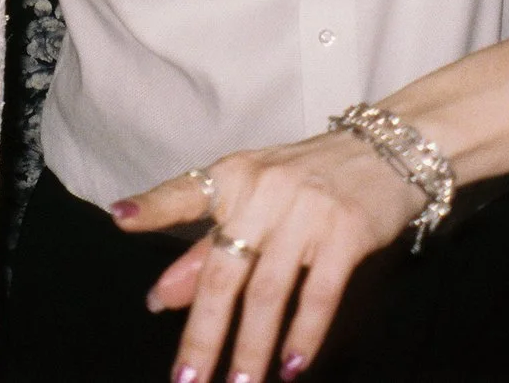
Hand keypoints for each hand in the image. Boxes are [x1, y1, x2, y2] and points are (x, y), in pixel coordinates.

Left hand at [115, 132, 421, 382]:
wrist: (388, 149)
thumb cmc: (309, 179)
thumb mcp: (255, 199)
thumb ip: (206, 249)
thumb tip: (160, 298)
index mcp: (234, 176)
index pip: (187, 192)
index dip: (153, 206)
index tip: (120, 217)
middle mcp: (265, 190)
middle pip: (225, 273)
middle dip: (204, 334)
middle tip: (187, 381)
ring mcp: (307, 210)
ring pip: (269, 293)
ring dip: (252, 348)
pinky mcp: (347, 231)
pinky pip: (320, 294)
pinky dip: (304, 335)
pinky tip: (291, 367)